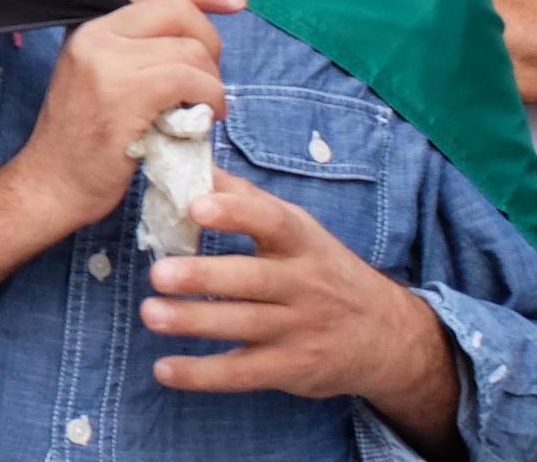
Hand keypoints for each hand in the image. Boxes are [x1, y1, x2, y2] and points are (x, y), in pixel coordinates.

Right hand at [0, 0, 243, 234]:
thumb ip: (136, 51)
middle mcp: (95, 35)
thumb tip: (195, 38)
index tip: (236, 2)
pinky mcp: (125, 93)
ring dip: (212, 82)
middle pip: (179, 11)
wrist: (52, 183)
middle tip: (208, 81)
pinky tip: (204, 119)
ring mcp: (107, 62)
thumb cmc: (81, 140)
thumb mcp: (100, 78)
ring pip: (191, 50)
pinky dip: (210, 98)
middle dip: (211, 43)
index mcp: (90, 27)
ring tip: (202, 110)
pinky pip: (189, 79)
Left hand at [144, 171, 460, 451]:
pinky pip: (243, 373)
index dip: (235, 212)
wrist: (386, 335)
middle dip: (203, 276)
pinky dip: (202, 374)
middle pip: (252, 278)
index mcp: (302, 241)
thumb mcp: (296, 229)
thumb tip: (191, 162)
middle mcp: (303, 284)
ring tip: (150, 314)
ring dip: (194, 322)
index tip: (197, 206)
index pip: (272, 221)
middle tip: (157, 273)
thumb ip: (244, 199)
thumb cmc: (321, 269)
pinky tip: (164, 369)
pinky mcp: (290, 368)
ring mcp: (298, 329)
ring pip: (243, 325)